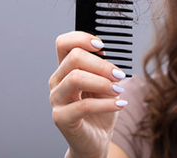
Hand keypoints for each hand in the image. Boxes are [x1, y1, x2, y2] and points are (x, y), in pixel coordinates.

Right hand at [49, 31, 126, 157]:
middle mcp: (57, 81)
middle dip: (102, 64)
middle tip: (119, 75)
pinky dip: (106, 103)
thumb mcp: (105, 83)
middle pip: (74, 58)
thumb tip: (105, 52)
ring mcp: (56, 100)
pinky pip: (84, 106)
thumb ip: (102, 68)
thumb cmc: (101, 110)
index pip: (63, 43)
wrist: (96, 139)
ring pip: (76, 78)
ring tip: (119, 91)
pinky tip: (119, 104)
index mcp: (66, 69)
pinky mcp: (61, 118)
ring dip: (103, 82)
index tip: (102, 46)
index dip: (81, 38)